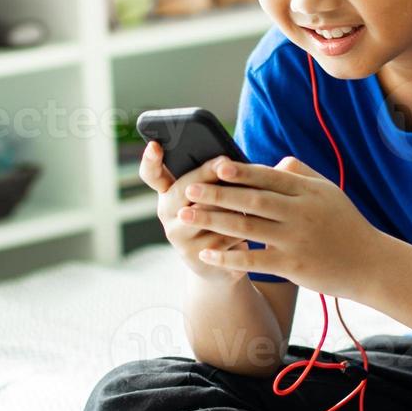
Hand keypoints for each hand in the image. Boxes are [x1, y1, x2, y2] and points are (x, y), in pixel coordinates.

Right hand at [138, 140, 249, 283]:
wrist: (228, 265)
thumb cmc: (227, 216)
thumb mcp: (219, 193)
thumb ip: (216, 175)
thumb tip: (225, 162)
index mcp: (169, 193)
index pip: (152, 174)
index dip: (150, 160)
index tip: (155, 145)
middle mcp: (167, 215)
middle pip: (185, 190)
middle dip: (206, 176)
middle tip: (223, 164)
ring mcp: (180, 238)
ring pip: (207, 213)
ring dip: (233, 204)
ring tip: (251, 197)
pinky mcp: (198, 257)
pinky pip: (224, 237)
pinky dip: (244, 230)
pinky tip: (260, 228)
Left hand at [178, 155, 381, 298]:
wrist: (370, 264)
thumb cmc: (346, 225)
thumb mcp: (329, 192)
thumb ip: (301, 174)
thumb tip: (273, 161)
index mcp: (309, 192)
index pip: (269, 177)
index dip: (241, 171)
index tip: (214, 166)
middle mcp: (301, 213)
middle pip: (252, 200)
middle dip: (216, 194)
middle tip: (188, 189)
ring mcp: (296, 240)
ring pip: (246, 227)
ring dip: (212, 221)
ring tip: (185, 216)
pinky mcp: (292, 265)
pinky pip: (252, 259)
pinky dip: (227, 255)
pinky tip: (206, 253)